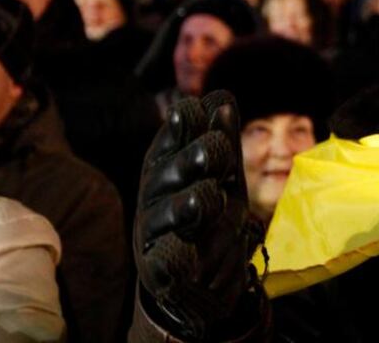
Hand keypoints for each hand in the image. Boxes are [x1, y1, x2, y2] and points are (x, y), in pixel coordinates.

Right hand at [134, 91, 262, 340]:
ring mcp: (156, 237)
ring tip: (204, 198)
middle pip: (169, 176)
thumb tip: (222, 97)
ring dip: (187, 205)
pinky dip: (172, 259)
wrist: (204, 282)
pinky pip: (165, 264)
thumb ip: (222, 141)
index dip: (183, 127)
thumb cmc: (210, 218)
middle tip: (214, 148)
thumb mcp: (223, 178)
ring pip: (168, 217)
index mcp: (168, 172)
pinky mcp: (161, 273)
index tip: (197, 107)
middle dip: (191, 161)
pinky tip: (183, 250)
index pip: (171, 145)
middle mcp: (157, 200)